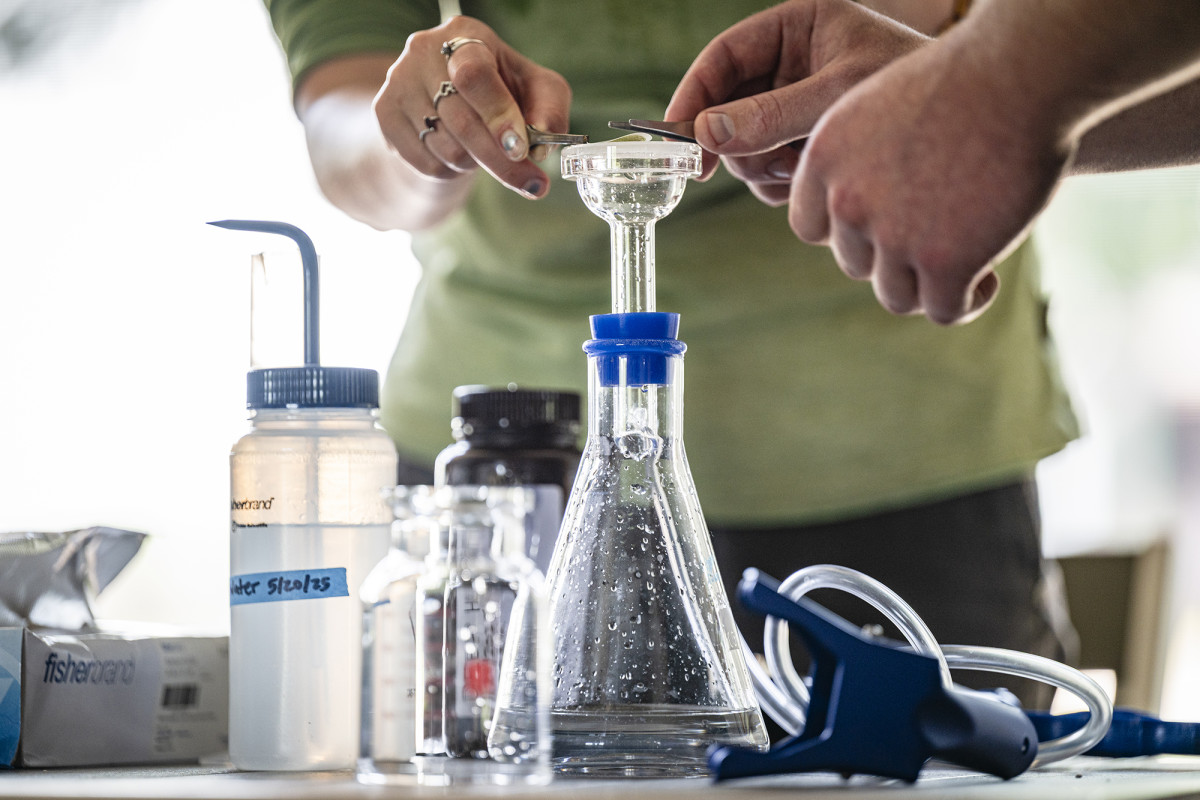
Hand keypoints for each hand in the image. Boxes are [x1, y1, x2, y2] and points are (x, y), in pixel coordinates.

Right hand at [373, 17, 571, 198]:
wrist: (450, 100)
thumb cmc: (504, 91)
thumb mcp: (538, 90)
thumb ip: (550, 111)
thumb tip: (541, 146)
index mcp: (465, 34)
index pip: (474, 75)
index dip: (498, 115)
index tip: (520, 149)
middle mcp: (424, 51)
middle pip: (461, 120)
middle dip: (501, 160)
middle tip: (532, 184)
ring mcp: (398, 82)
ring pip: (446, 147)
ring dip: (477, 163)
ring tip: (485, 151)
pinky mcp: (384, 113)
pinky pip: (425, 162)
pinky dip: (452, 170)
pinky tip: (460, 154)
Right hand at [666, 0, 926, 205]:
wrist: (974, 122)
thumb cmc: (913, 89)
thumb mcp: (837, 97)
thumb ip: (771, 115)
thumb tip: (705, 134)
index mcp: (795, 27)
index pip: (723, 57)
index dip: (693, 96)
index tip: (678, 140)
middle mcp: (789, 65)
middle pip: (725, 108)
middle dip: (736, 143)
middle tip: (761, 164)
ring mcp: (796, 107)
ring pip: (743, 146)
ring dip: (762, 167)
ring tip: (803, 167)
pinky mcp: (807, 142)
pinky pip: (768, 170)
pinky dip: (781, 183)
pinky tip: (811, 180)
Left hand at [791, 34, 1071, 323]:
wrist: (1020, 72)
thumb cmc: (963, 82)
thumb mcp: (881, 110)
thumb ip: (858, 163)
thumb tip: (861, 224)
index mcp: (825, 159)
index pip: (811, 226)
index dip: (848, 230)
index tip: (884, 220)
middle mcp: (849, 200)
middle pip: (856, 262)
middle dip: (892, 255)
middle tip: (939, 234)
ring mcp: (893, 235)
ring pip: (896, 295)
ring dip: (927, 286)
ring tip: (965, 261)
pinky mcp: (944, 261)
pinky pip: (942, 310)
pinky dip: (966, 302)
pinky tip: (987, 279)